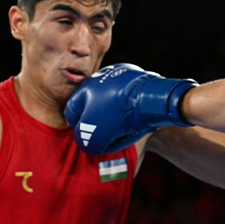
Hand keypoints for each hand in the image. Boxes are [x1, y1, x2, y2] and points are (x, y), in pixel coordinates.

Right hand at [65, 63, 196, 154]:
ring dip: (116, 124)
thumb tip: (91, 144)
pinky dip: (131, 115)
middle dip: (100, 128)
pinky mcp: (139, 82)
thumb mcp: (94, 136)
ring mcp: (121, 78)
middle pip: (94, 110)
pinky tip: (138, 125)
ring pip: (113, 108)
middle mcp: (102, 80)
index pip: (72, 111)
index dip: (78, 129)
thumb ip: (86, 142)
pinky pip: (130, 103)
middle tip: (107, 141)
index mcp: (85, 89)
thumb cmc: (118, 114)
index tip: (89, 141)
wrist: (151, 98)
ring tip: (124, 134)